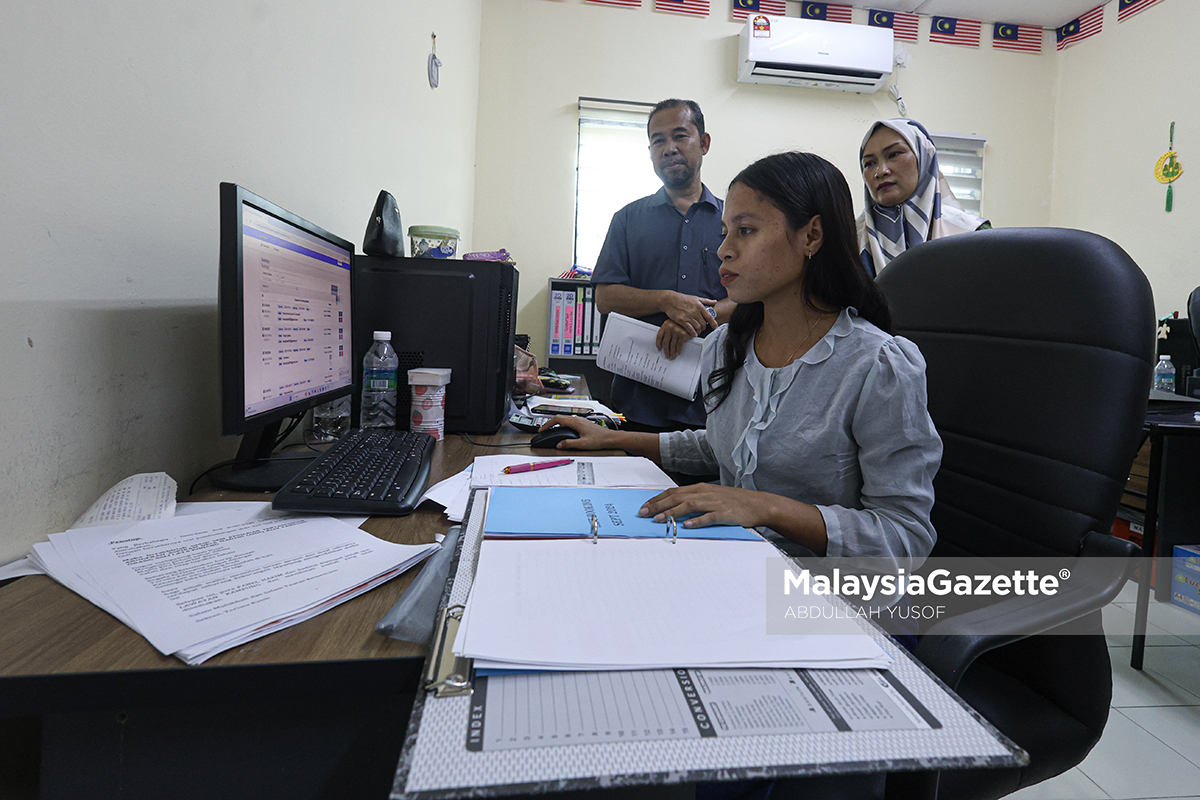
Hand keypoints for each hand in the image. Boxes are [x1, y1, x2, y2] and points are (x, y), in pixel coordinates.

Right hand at [536, 415, 620, 449]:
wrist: (610, 438)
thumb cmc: (599, 439)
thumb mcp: (582, 444)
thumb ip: (569, 444)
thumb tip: (559, 445)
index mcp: (576, 422)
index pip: (557, 419)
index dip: (548, 424)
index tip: (542, 429)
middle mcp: (578, 419)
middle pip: (560, 418)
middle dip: (550, 423)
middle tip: (545, 430)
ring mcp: (581, 421)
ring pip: (565, 419)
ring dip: (557, 424)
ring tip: (552, 430)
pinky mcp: (583, 424)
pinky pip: (570, 422)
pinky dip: (563, 425)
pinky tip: (564, 431)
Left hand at [637, 483, 770, 529]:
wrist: (758, 504)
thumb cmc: (734, 502)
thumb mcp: (711, 496)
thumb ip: (693, 500)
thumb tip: (674, 508)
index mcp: (700, 488)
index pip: (673, 492)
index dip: (657, 499)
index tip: (644, 507)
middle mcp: (705, 493)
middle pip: (677, 497)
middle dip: (658, 506)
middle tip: (644, 514)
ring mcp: (715, 503)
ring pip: (689, 505)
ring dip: (673, 512)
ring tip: (660, 520)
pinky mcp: (725, 513)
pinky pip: (709, 517)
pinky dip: (697, 521)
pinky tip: (687, 526)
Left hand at [655, 319, 691, 359]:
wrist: (690, 318)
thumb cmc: (680, 322)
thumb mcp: (671, 323)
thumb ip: (667, 330)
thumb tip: (663, 343)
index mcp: (665, 325)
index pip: (659, 336)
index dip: (658, 344)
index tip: (659, 349)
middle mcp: (670, 328)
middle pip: (666, 342)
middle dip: (666, 351)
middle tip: (667, 355)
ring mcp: (676, 331)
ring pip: (673, 345)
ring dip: (672, 352)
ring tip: (672, 356)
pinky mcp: (683, 334)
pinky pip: (679, 345)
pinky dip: (678, 350)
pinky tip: (678, 352)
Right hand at [661, 293, 718, 337]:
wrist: (670, 300)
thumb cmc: (682, 299)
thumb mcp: (695, 298)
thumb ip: (706, 301)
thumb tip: (715, 302)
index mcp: (699, 306)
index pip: (709, 316)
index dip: (713, 323)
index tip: (715, 327)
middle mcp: (694, 311)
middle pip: (703, 323)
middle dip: (704, 328)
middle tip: (703, 329)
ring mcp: (688, 316)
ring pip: (697, 327)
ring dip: (699, 331)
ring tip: (698, 332)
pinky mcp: (681, 320)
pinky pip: (690, 329)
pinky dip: (693, 333)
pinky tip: (693, 334)